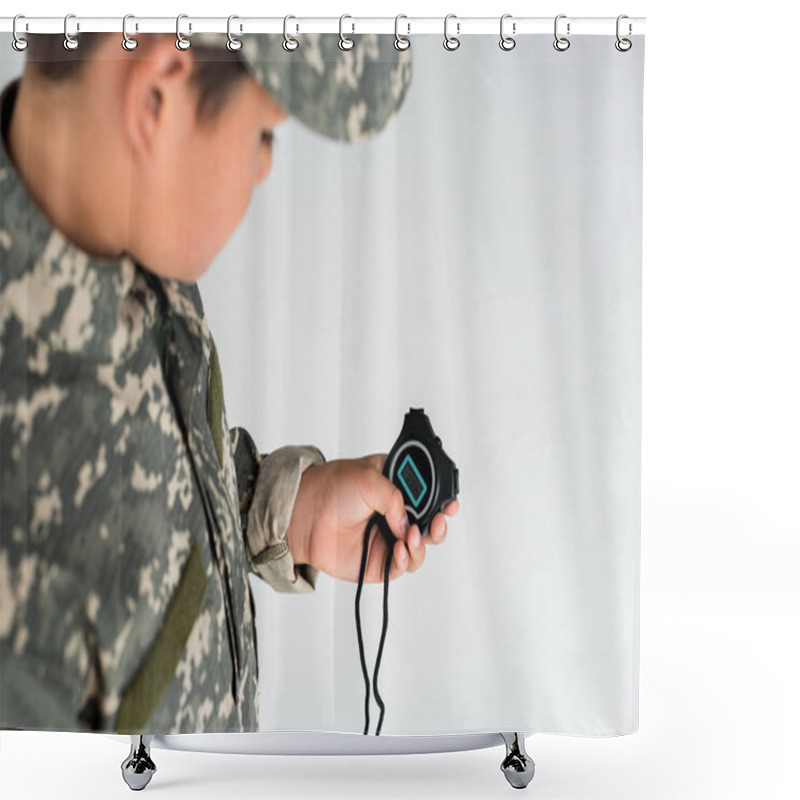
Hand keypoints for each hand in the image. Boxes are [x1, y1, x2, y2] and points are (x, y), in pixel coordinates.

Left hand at [287, 453, 458, 583]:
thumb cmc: (332, 487)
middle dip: (439, 524)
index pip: (429, 496)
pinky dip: (406, 559)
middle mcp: (396, 514)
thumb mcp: (369, 477)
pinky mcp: (378, 561)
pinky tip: (399, 551)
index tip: (450, 504)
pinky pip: (403, 566)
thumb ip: (396, 497)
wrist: (304, 514)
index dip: (443, 500)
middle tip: (438, 521)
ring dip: (422, 543)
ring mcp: (388, 538)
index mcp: (397, 487)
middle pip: (431, 524)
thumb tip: (406, 523)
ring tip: (410, 537)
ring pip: (421, 547)